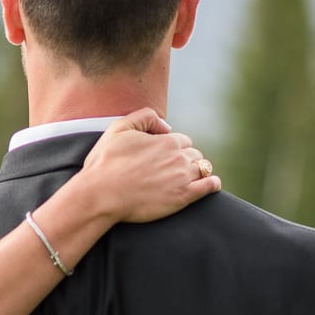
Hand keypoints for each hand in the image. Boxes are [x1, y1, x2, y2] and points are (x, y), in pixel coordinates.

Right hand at [80, 109, 220, 222]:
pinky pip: (209, 186)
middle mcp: (178, 157)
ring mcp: (183, 177)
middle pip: (194, 154)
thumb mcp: (119, 128)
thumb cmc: (106, 162)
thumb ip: (145, 117)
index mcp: (165, 141)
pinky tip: (211, 184)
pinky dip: (213, 183)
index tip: (163, 156)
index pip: (181, 140)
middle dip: (185, 158)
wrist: (101, 194)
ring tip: (188, 177)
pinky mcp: (183, 197)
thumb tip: (166, 126)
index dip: (173, 147)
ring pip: (202, 168)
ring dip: (198, 170)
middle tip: (171, 168)